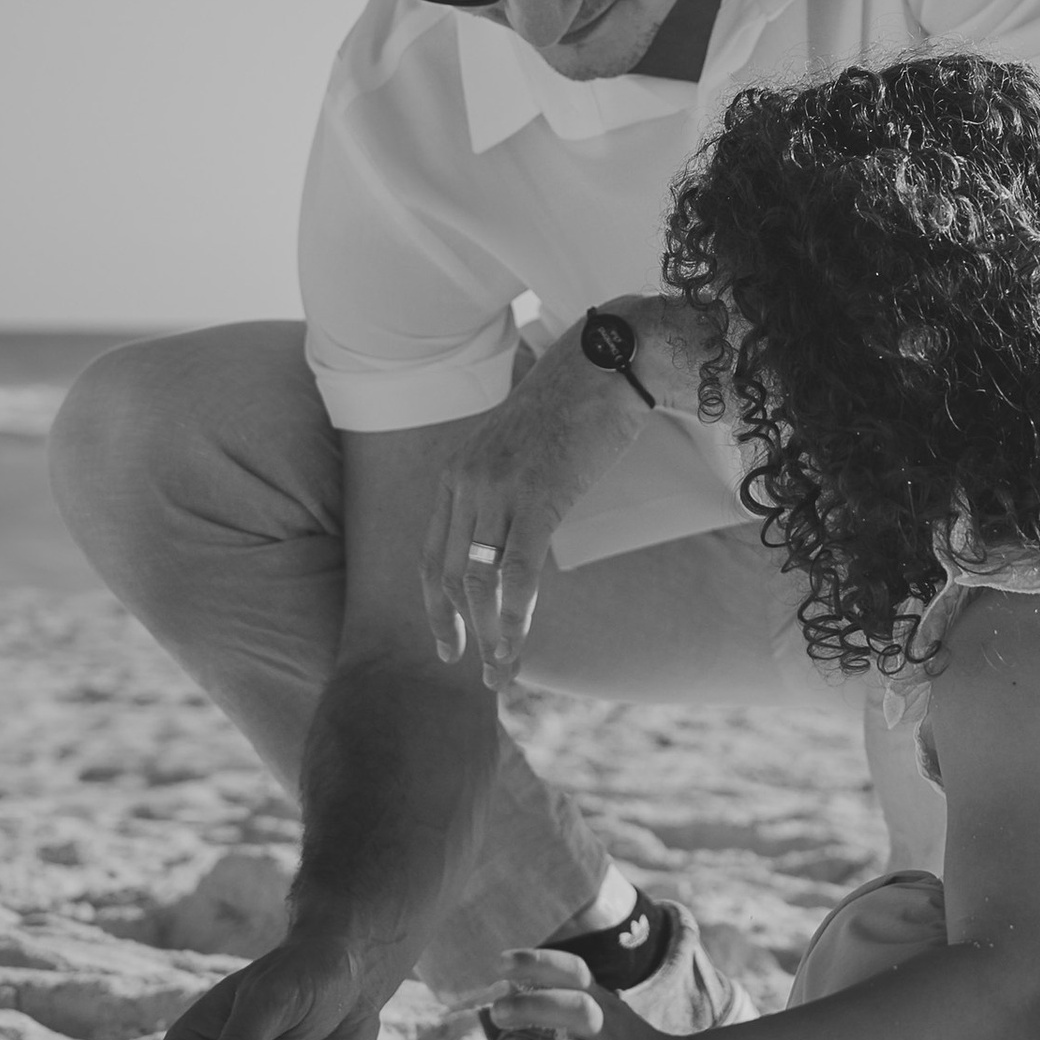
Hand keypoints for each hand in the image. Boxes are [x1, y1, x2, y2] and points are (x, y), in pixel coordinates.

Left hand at [422, 337, 644, 691]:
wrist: (608, 364)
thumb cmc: (574, 407)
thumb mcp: (522, 452)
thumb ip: (505, 492)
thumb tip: (512, 541)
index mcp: (455, 472)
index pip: (431, 555)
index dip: (437, 607)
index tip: (449, 643)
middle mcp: (465, 481)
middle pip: (448, 574)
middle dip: (460, 631)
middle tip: (482, 674)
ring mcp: (497, 488)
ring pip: (478, 580)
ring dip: (489, 634)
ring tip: (503, 673)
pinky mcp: (536, 496)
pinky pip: (516, 570)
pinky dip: (514, 615)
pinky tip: (517, 644)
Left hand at [485, 946, 702, 1039]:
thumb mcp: (607, 1015)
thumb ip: (566, 1004)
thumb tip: (505, 996)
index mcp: (603, 1005)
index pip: (573, 973)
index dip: (539, 963)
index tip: (502, 964)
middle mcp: (607, 1033)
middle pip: (575, 1007)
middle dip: (532, 1005)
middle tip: (495, 1011)